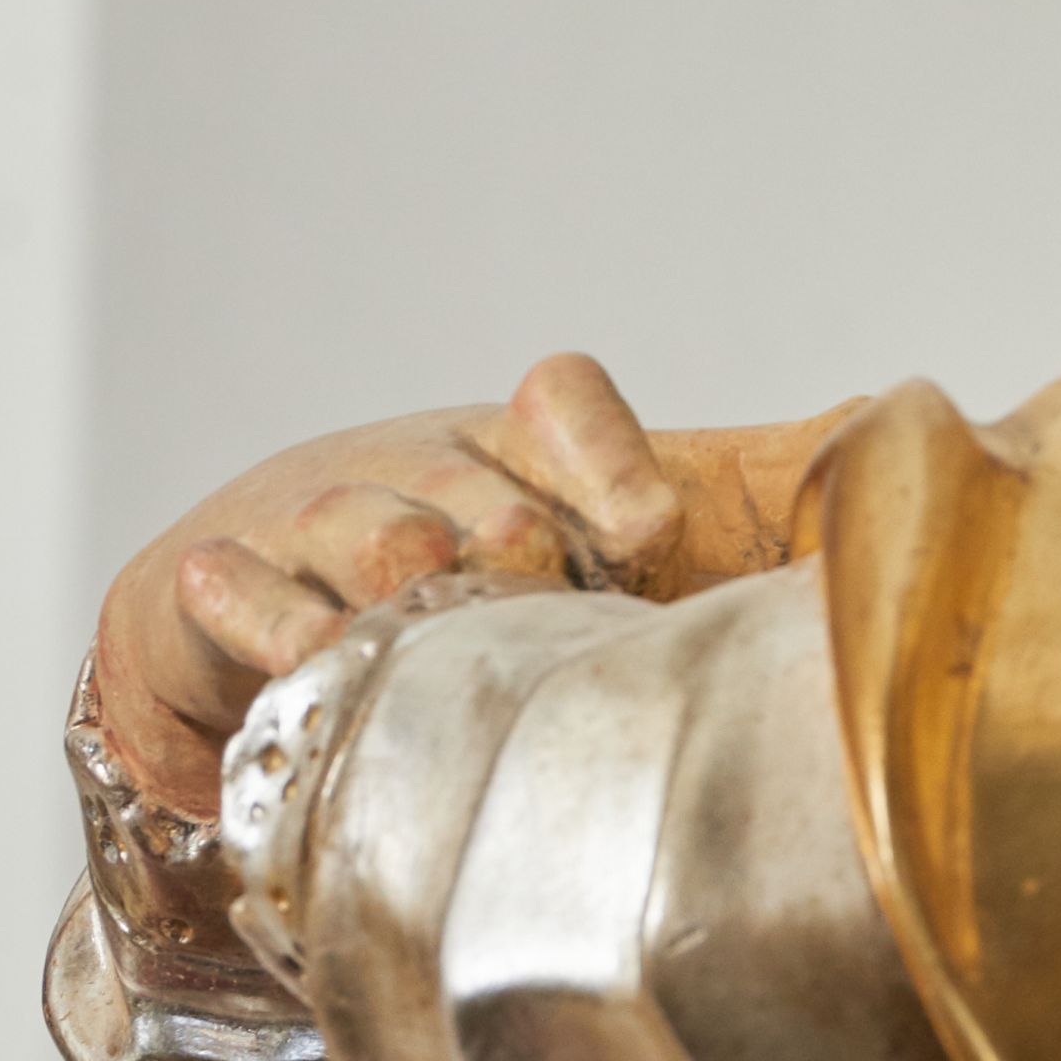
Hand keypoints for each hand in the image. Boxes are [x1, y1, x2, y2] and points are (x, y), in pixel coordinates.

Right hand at [95, 353, 683, 816]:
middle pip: (490, 504)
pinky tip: (312, 659)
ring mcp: (312, 519)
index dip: (611, 466)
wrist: (240, 591)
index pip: (568, 401)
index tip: (642, 536)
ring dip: (414, 594)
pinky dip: (277, 625)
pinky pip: (243, 592)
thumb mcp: (556, 546)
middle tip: (537, 619)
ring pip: (377, 539)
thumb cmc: (435, 579)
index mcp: (509, 451)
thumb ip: (677, 532)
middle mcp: (414, 470)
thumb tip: (840, 519)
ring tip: (433, 645)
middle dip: (525, 564)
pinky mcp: (220, 577)